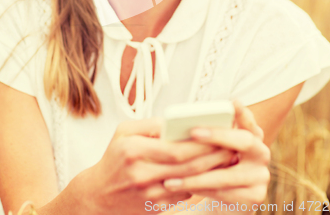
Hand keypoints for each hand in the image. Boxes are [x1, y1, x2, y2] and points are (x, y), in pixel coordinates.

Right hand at [77, 118, 234, 214]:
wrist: (98, 195)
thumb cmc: (114, 158)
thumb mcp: (123, 132)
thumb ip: (150, 124)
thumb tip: (175, 123)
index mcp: (134, 150)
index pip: (175, 147)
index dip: (199, 143)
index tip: (217, 134)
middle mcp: (142, 173)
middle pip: (187, 166)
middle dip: (212, 156)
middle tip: (231, 146)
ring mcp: (149, 193)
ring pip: (189, 182)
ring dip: (211, 171)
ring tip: (228, 158)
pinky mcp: (155, 206)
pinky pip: (183, 195)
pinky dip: (199, 184)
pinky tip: (213, 174)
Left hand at [163, 101, 270, 211]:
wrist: (225, 197)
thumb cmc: (214, 164)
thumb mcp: (213, 147)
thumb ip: (209, 133)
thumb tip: (184, 123)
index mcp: (252, 135)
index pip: (249, 119)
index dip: (243, 112)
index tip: (233, 102)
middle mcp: (261, 152)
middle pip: (244, 140)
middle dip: (217, 135)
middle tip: (194, 131)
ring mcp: (261, 175)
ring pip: (227, 174)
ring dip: (197, 176)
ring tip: (172, 174)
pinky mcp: (255, 196)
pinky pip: (224, 193)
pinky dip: (200, 190)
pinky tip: (181, 187)